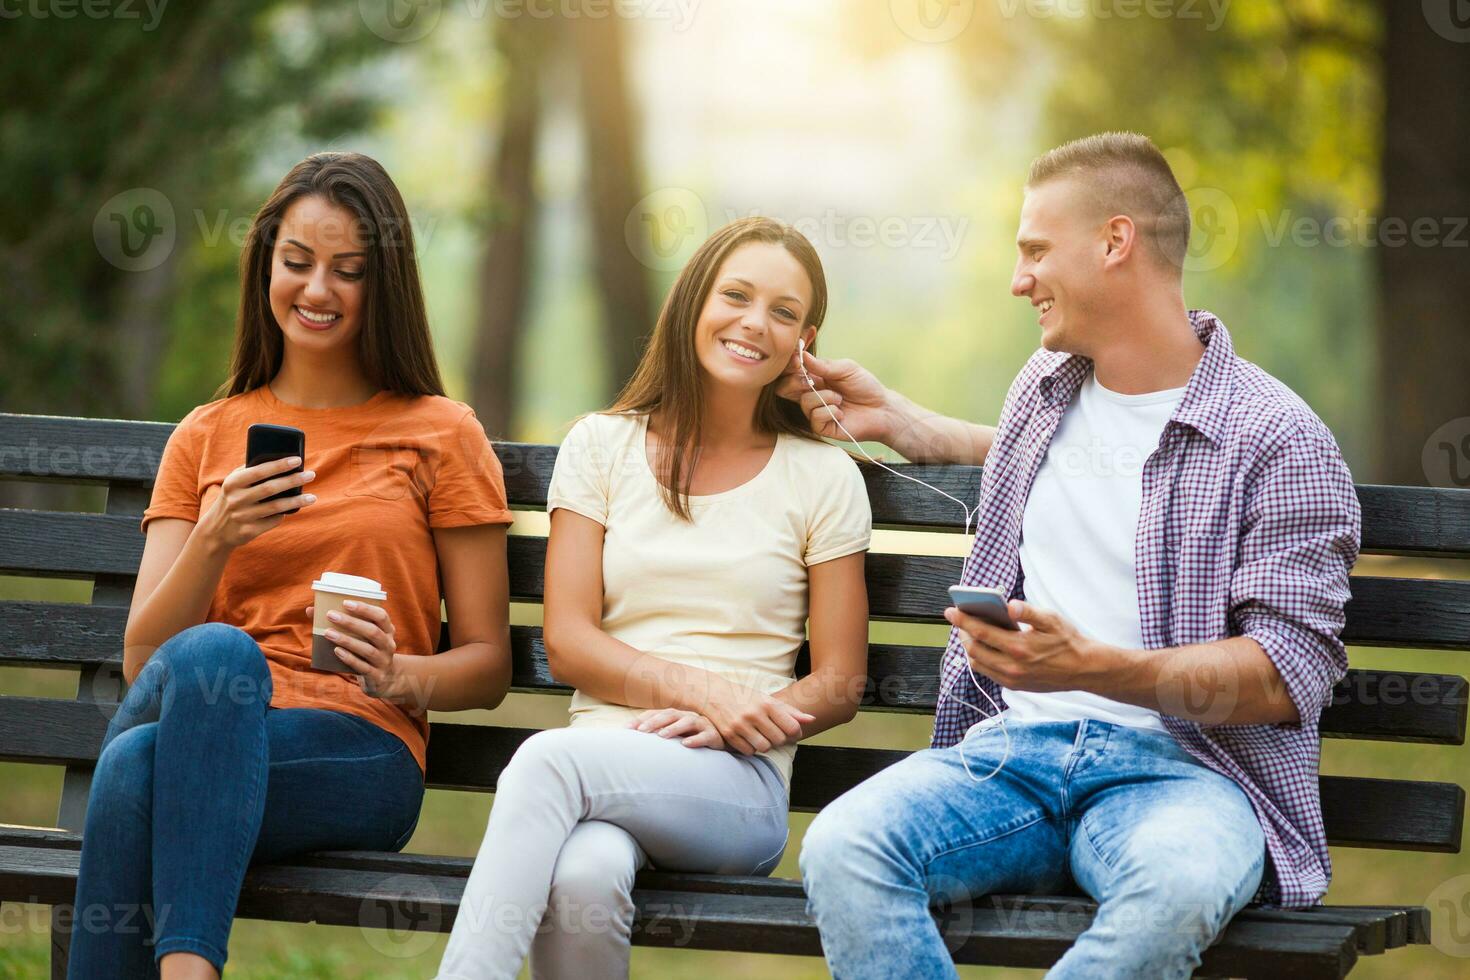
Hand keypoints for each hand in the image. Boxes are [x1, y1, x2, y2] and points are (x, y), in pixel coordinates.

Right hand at [198, 456, 315, 551]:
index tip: (297, 460)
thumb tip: (281, 459)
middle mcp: (236, 499)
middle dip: (293, 480)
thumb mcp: (234, 483)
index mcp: (232, 483)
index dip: (279, 465)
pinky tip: (292, 509)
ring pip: (276, 507)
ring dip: (297, 501)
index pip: (259, 471)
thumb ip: (251, 471)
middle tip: (311, 474)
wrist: (216, 530)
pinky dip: (284, 514)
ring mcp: (242, 516)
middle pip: (270, 488)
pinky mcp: (249, 531)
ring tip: (312, 497)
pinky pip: (273, 521)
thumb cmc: (233, 498)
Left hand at [305, 600, 402, 698]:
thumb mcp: (363, 635)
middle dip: (351, 622)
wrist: (384, 678)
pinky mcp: (376, 676)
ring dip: (347, 640)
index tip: (345, 602)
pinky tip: (336, 651)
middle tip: (331, 615)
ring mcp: (383, 661)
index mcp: (388, 630)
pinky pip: (363, 667)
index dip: (365, 609)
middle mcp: (388, 644)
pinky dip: (349, 658)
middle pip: (373, 632)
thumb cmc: (367, 648)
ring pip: (367, 650)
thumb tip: (310, 610)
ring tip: (328, 633)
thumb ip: (342, 622)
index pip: (381, 616)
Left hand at [629, 708, 725, 749]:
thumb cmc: (695, 738)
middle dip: (655, 722)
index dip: (642, 719)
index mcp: (677, 715)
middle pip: (670, 714)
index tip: (626, 729)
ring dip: (674, 728)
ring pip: (687, 722)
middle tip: (642, 731)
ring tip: (662, 736)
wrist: (724, 742)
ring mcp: (702, 724)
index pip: (656, 713)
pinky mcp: (714, 735)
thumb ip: (659, 735)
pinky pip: (705, 736)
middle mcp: (688, 716)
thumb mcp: (676, 736)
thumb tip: (634, 740)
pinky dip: (695, 739)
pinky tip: (685, 744)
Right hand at [697, 677, 815, 755]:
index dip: (795, 733)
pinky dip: (751, 748)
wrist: (713, 694)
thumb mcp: (767, 699)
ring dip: (765, 745)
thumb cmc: (744, 696)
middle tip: (775, 733)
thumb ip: (790, 711)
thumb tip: (811, 720)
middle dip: (780, 739)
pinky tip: (748, 738)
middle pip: (779, 740)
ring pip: (764, 747)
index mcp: (767, 703)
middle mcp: (754, 714)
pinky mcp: (729, 734)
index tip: (792, 732)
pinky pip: (748, 751)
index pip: (792, 727)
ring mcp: (740, 725)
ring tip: (761, 735)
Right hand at [774, 348, 894, 442]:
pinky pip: (815, 418)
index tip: (798, 361)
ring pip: (804, 402)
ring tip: (840, 399)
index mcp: (814, 378)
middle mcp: (811, 395)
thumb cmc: (865, 387)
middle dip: (796, 382)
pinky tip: (841, 413)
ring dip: (825, 397)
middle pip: (785, 389)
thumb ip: (824, 365)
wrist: (882, 409)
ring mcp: (815, 412)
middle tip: (813, 380)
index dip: (788, 367)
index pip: (790, 373)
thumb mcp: (847, 369)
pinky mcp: (822, 428)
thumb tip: (804, 356)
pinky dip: (830, 412)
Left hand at [944, 600, 1109, 692]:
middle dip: (963, 633)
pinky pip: (989, 673)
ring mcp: (1012, 679)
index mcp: (1018, 647)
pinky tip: (984, 647)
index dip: (963, 621)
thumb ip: (1028, 612)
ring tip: (970, 633)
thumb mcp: (1051, 620)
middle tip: (960, 620)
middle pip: (974, 650)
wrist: (1083, 669)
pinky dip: (981, 659)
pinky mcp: (1014, 686)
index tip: (951, 611)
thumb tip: (1009, 605)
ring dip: (970, 648)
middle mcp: (1012, 667)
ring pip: (978, 664)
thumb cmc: (1068, 641)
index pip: (980, 632)